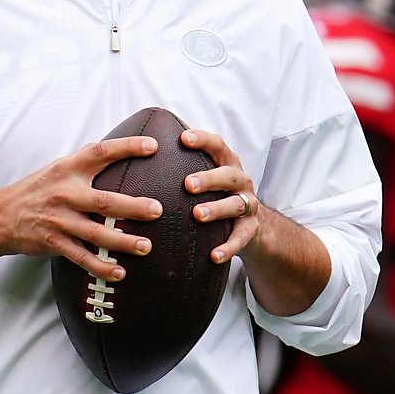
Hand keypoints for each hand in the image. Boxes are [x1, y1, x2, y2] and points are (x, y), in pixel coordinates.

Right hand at [0, 138, 164, 282]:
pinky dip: (100, 266)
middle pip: (103, 200)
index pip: (100, 152)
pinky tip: (118, 272)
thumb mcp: (58, 168)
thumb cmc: (37, 190)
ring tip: (145, 246)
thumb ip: (86, 163)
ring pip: (95, 233)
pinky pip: (81, 257)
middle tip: (157, 210)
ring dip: (122, 241)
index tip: (153, 147)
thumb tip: (123, 151)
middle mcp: (64, 193)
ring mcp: (59, 220)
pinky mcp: (54, 242)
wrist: (0, 216)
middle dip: (132, 206)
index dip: (127, 147)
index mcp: (68, 169)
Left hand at [180, 128, 259, 264]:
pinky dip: (228, 247)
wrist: (254, 224)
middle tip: (187, 184)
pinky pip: (241, 238)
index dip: (203, 140)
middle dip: (209, 178)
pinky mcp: (251, 229)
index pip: (217, 146)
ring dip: (217, 209)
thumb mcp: (209, 178)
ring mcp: (248, 205)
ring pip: (235, 205)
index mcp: (228, 164)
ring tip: (197, 215)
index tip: (183, 138)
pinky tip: (214, 255)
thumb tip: (140, 154)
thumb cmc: (219, 195)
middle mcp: (240, 182)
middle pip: (228, 175)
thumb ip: (184, 167)